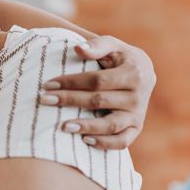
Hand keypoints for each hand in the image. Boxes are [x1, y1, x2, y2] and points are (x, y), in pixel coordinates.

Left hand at [41, 35, 155, 149]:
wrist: (144, 73)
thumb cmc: (120, 57)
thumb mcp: (113, 45)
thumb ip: (97, 45)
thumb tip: (77, 48)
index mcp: (133, 73)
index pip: (97, 80)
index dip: (72, 82)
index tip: (48, 84)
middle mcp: (138, 96)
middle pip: (99, 101)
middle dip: (70, 101)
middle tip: (45, 100)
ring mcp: (138, 114)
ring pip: (111, 125)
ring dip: (87, 127)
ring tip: (63, 126)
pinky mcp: (136, 128)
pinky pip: (122, 141)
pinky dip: (105, 144)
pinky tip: (85, 140)